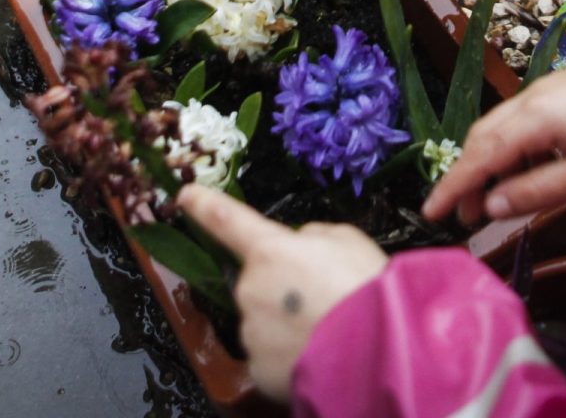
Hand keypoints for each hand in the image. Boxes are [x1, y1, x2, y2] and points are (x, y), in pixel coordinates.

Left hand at [179, 185, 387, 401]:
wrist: (380, 351)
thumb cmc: (366, 289)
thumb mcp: (347, 240)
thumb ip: (312, 237)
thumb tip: (299, 245)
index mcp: (269, 250)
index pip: (225, 220)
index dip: (203, 205)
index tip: (185, 196)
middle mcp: (250, 287)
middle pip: (258, 282)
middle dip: (282, 288)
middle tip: (322, 298)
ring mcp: (251, 331)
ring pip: (263, 321)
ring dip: (286, 323)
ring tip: (326, 329)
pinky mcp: (258, 369)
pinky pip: (269, 355)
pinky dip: (288, 355)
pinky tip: (316, 352)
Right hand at [423, 57, 565, 226]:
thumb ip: (536, 192)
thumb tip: (490, 206)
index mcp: (535, 119)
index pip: (479, 156)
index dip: (452, 186)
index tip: (430, 212)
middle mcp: (533, 95)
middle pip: (482, 135)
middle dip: (467, 175)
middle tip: (465, 214)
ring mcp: (548, 84)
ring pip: (501, 122)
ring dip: (490, 159)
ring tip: (496, 196)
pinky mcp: (565, 82)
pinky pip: (522, 114)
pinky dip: (512, 142)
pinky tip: (529, 164)